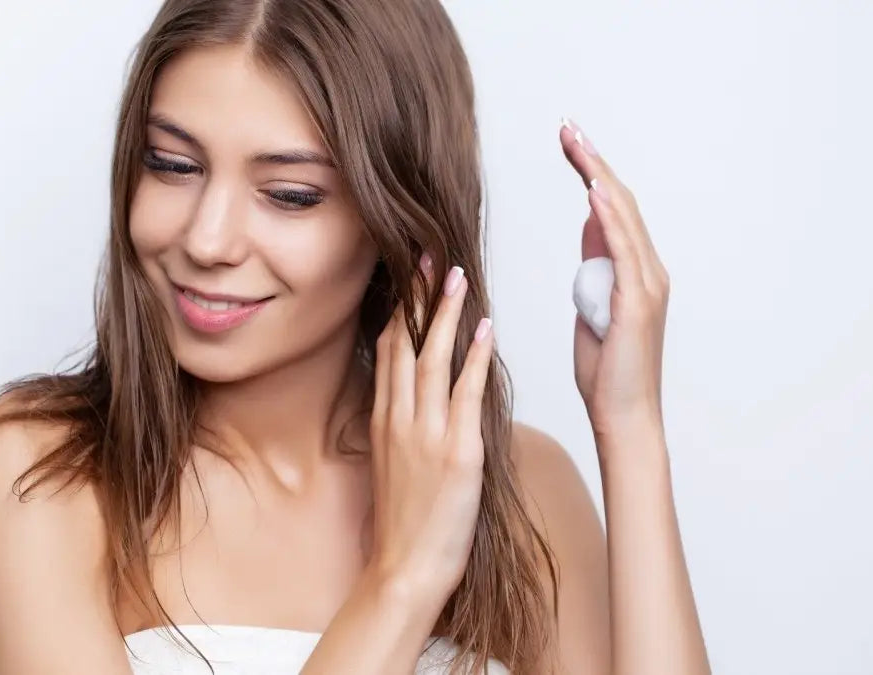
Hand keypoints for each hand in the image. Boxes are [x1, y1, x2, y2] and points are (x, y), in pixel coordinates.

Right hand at [368, 257, 494, 607]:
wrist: (404, 569)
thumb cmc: (405, 525)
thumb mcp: (393, 467)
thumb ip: (402, 428)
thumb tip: (414, 401)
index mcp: (385, 421)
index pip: (389, 351)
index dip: (401, 309)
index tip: (410, 276)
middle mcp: (400, 420)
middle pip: (406, 344)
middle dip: (419, 297)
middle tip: (429, 255)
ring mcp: (427, 435)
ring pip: (433, 360)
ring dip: (446, 315)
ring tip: (456, 276)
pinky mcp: (457, 453)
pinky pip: (467, 395)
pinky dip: (476, 359)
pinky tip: (486, 330)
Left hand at [561, 120, 669, 440]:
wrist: (623, 416)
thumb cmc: (607, 372)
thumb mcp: (591, 306)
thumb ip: (595, 266)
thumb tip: (589, 225)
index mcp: (634, 271)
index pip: (611, 208)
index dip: (591, 171)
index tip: (569, 142)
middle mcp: (648, 270)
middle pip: (618, 201)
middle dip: (592, 161)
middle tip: (567, 126)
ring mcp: (647, 285)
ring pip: (623, 217)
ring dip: (597, 175)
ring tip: (575, 143)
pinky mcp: (638, 303)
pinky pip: (624, 250)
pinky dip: (609, 217)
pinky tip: (592, 189)